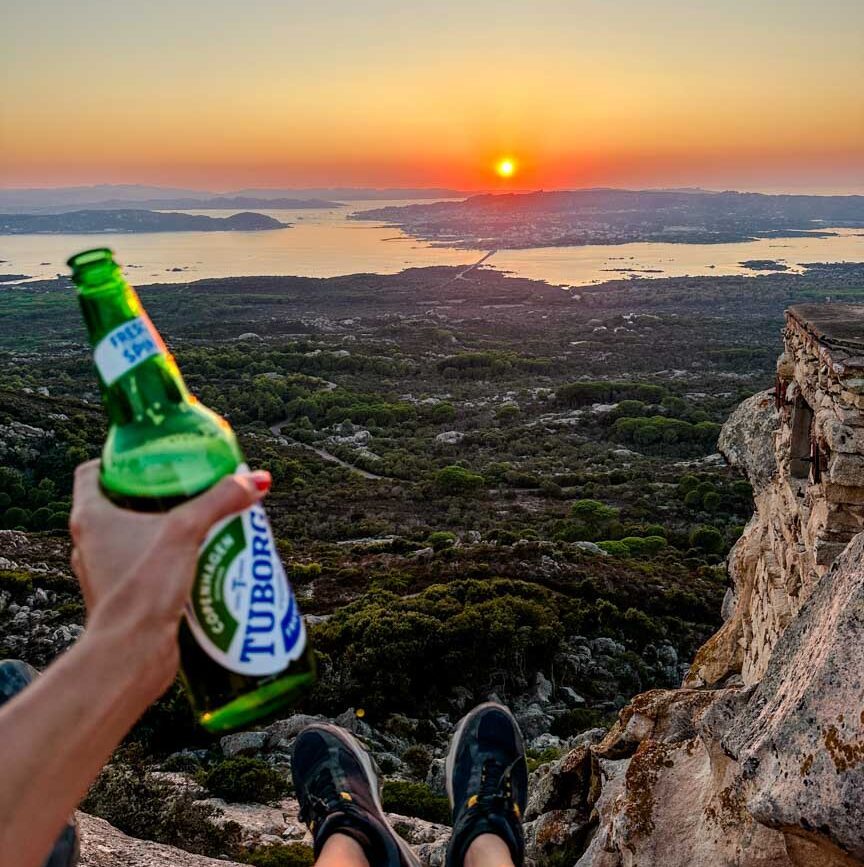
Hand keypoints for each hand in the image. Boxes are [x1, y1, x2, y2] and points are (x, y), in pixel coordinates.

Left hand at [69, 460, 270, 692]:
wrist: (130, 656)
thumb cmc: (141, 592)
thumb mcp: (185, 533)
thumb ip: (220, 502)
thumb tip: (254, 481)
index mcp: (91, 518)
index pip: (94, 471)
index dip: (122, 458)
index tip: (156, 456)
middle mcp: (91, 543)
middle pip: (121, 502)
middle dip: (158, 494)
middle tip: (191, 487)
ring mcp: (106, 571)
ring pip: (134, 536)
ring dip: (166, 528)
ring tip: (203, 523)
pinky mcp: (124, 596)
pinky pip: (145, 566)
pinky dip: (168, 559)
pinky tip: (199, 560)